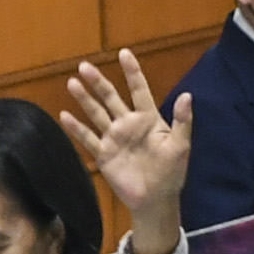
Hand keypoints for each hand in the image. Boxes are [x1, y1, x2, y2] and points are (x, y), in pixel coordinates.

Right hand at [60, 49, 197, 253]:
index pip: (139, 90)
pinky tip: (65, 115)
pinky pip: (88, 137)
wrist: (155, 199)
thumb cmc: (172, 172)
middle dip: (98, 82)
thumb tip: (187, 95)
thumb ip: (182, 121)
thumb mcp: (180, 146)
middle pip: (111, 98)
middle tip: (85, 65)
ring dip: (84, 99)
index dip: (132, 72)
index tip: (124, 53)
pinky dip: (76, 127)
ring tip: (73, 82)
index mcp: (149, 119)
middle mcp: (128, 124)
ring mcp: (114, 137)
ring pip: (96, 113)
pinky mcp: (103, 153)